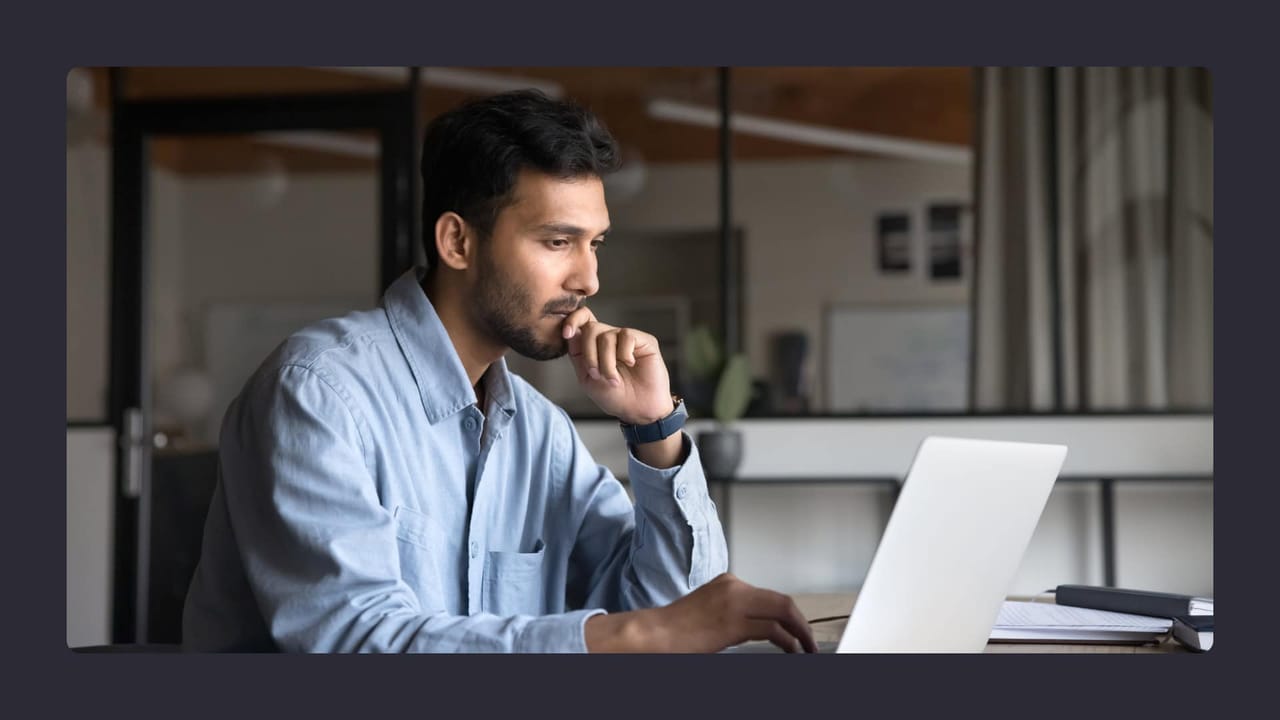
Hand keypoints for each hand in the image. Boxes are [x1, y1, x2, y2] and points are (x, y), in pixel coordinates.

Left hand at [561, 306, 673, 424]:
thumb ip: (578, 355)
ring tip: (614, 380)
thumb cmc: (614, 397)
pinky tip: (631, 364)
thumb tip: (572, 332)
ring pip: (606, 336)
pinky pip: (627, 336)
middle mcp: (610, 338)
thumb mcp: (587, 379)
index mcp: (594, 345)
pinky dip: (624, 354)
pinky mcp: (644, 340)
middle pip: (591, 328)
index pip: (582, 319)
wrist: (637, 410)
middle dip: (590, 355)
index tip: (566, 334)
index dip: (572, 320)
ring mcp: (627, 338)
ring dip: (607, 362)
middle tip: (597, 375)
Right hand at [585, 573, 817, 652]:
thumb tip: (757, 627)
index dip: (788, 614)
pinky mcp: (733, 622)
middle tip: (810, 640)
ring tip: (807, 648)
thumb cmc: (675, 629)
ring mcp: (734, 602)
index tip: (797, 629)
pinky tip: (793, 652)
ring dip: (800, 632)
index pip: (769, 595)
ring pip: (783, 611)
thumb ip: (734, 613)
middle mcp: (734, 586)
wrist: (654, 633)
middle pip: (783, 600)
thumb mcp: (710, 612)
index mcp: (728, 583)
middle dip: (801, 621)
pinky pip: (772, 630)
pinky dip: (789, 642)